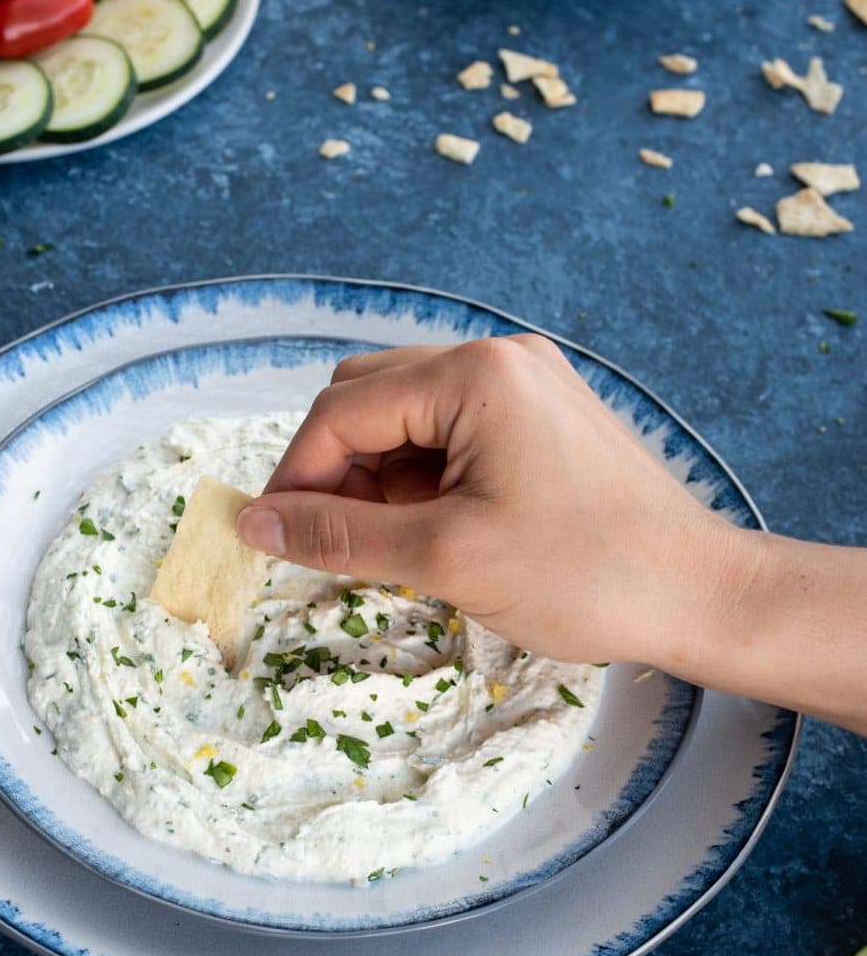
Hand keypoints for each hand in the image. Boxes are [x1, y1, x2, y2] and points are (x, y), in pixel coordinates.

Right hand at [237, 337, 740, 666]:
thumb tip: (254, 527)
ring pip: (406, 417)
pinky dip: (420, 478)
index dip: (294, 475)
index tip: (268, 536)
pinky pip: (450, 432)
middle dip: (331, 470)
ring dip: (375, 478)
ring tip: (383, 548)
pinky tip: (426, 532)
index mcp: (474, 376)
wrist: (701, 595)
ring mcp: (525, 383)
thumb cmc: (585, 575)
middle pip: (368, 397)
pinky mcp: (542, 416)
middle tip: (319, 544)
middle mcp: (498, 359)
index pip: (343, 410)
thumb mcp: (447, 558)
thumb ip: (340, 537)